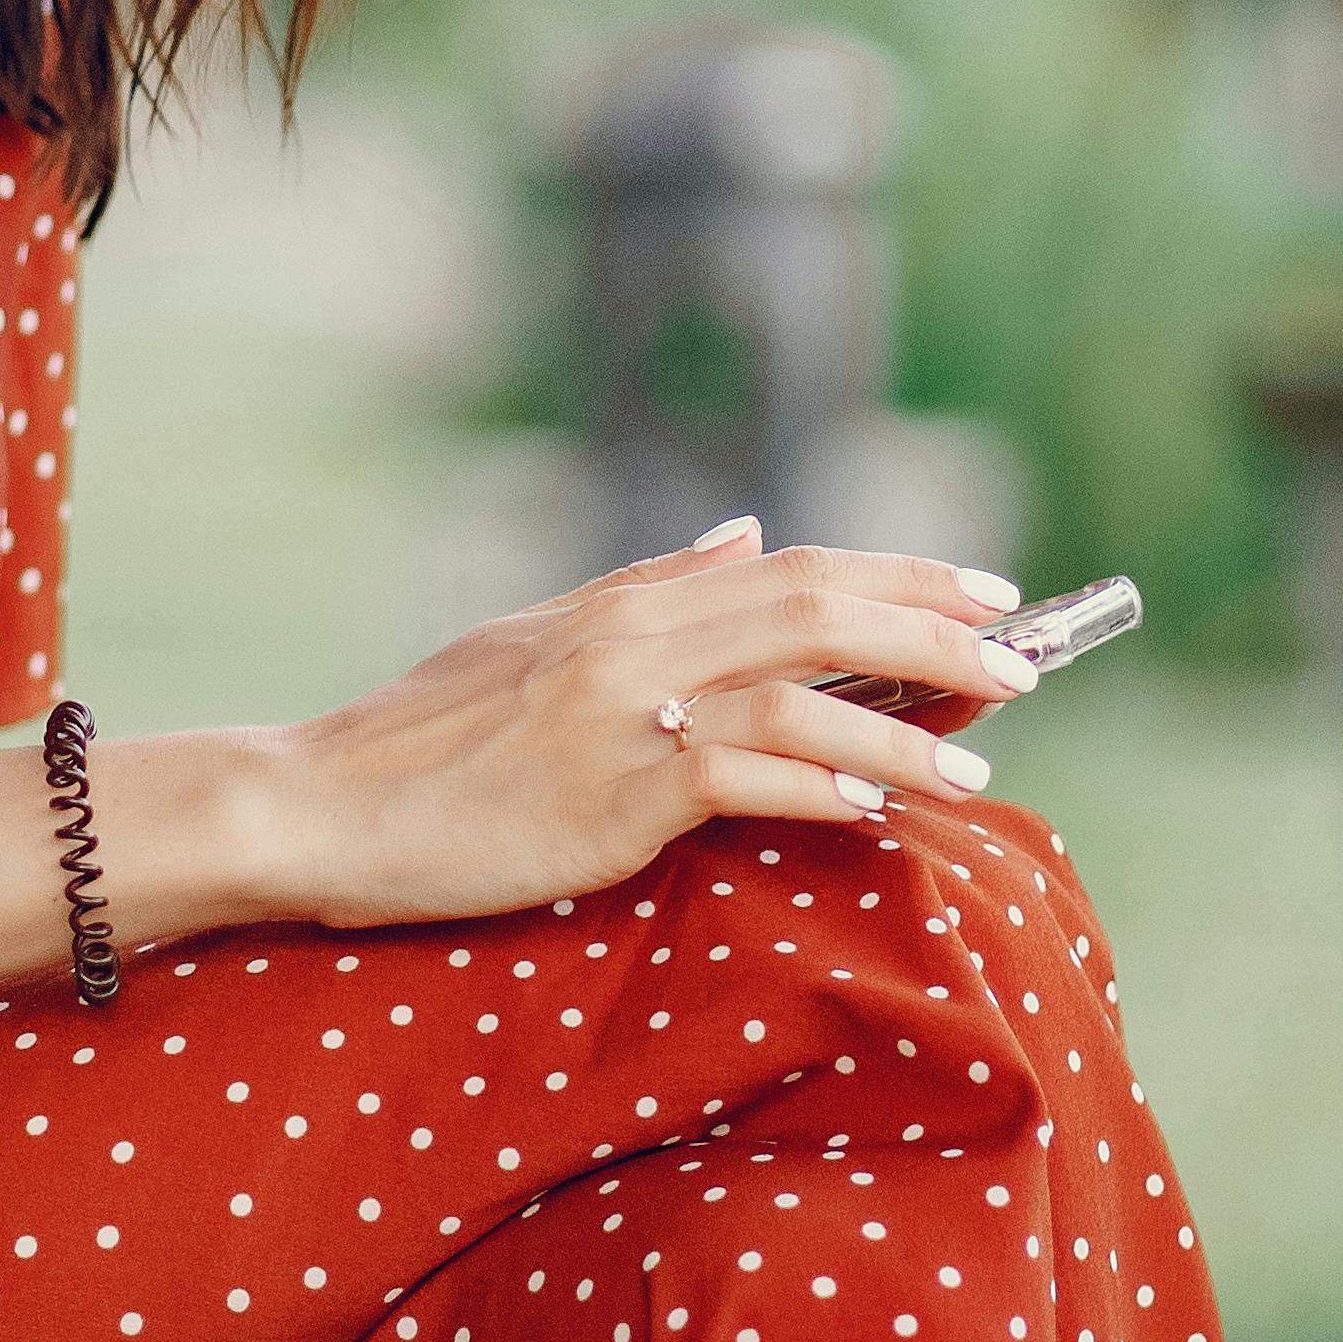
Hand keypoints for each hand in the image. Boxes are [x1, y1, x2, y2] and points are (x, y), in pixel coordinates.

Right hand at [218, 523, 1041, 934]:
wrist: (318, 805)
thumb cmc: (421, 743)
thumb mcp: (532, 642)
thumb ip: (643, 591)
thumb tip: (740, 535)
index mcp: (621, 602)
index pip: (792, 566)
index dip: (898, 575)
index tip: (985, 593)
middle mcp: (631, 636)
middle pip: (815, 605)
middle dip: (931, 627)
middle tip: (1024, 655)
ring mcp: (620, 710)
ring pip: (796, 687)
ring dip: (902, 720)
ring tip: (981, 755)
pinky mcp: (606, 790)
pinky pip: (739, 771)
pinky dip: (818, 780)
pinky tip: (878, 800)